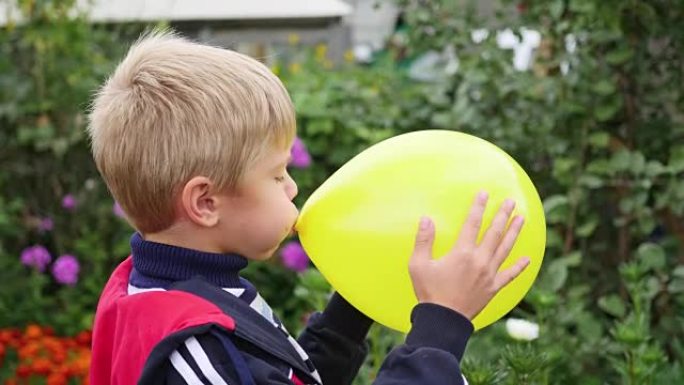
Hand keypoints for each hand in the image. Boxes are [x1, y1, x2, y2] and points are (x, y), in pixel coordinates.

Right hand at [408, 191, 529, 319]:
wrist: (443, 320)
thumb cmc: (429, 292)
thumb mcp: (418, 265)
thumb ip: (423, 240)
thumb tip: (426, 219)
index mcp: (462, 253)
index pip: (472, 224)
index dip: (478, 207)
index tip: (484, 193)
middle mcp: (479, 261)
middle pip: (494, 233)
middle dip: (502, 215)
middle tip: (510, 201)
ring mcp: (489, 275)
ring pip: (505, 249)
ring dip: (513, 233)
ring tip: (521, 219)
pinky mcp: (493, 288)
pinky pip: (509, 276)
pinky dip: (519, 267)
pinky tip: (528, 259)